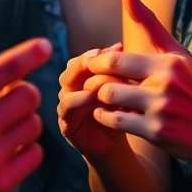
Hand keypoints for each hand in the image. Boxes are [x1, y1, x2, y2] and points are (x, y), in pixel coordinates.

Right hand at [0, 0, 51, 191]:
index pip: (8, 67)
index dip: (31, 53)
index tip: (44, 47)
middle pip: (29, 94)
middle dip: (19, 93)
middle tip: (2, 101)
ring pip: (33, 126)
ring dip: (21, 123)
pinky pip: (33, 157)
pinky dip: (23, 153)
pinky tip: (0, 155)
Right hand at [57, 43, 125, 158]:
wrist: (117, 143)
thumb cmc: (123, 112)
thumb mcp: (126, 91)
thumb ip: (123, 73)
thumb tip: (124, 49)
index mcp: (86, 75)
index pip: (88, 57)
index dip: (102, 51)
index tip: (119, 48)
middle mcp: (73, 86)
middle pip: (73, 65)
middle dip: (88, 59)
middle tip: (102, 56)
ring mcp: (66, 102)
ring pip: (66, 81)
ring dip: (82, 77)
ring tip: (99, 75)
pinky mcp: (65, 121)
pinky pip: (66, 106)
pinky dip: (77, 99)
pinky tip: (91, 97)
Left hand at [83, 0, 191, 169]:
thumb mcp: (177, 55)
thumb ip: (149, 24)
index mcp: (169, 62)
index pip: (116, 58)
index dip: (97, 63)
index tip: (94, 67)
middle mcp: (165, 83)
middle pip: (108, 78)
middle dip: (93, 82)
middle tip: (90, 85)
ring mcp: (161, 109)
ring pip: (109, 100)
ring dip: (99, 102)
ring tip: (102, 101)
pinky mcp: (156, 133)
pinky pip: (116, 122)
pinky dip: (106, 119)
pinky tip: (110, 116)